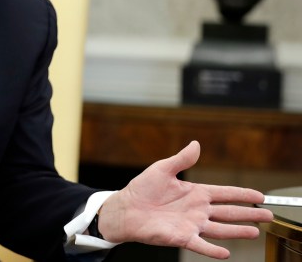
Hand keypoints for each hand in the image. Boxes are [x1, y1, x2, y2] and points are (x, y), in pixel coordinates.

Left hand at [97, 141, 273, 259]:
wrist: (125, 209)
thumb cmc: (142, 189)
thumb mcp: (162, 169)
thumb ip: (182, 160)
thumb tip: (196, 143)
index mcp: (195, 193)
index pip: (225, 193)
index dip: (243, 194)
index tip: (260, 196)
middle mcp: (197, 210)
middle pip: (229, 212)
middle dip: (249, 214)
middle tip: (269, 215)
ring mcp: (191, 225)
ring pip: (221, 229)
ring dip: (238, 231)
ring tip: (256, 232)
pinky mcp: (181, 237)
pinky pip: (201, 245)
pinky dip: (213, 249)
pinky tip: (226, 253)